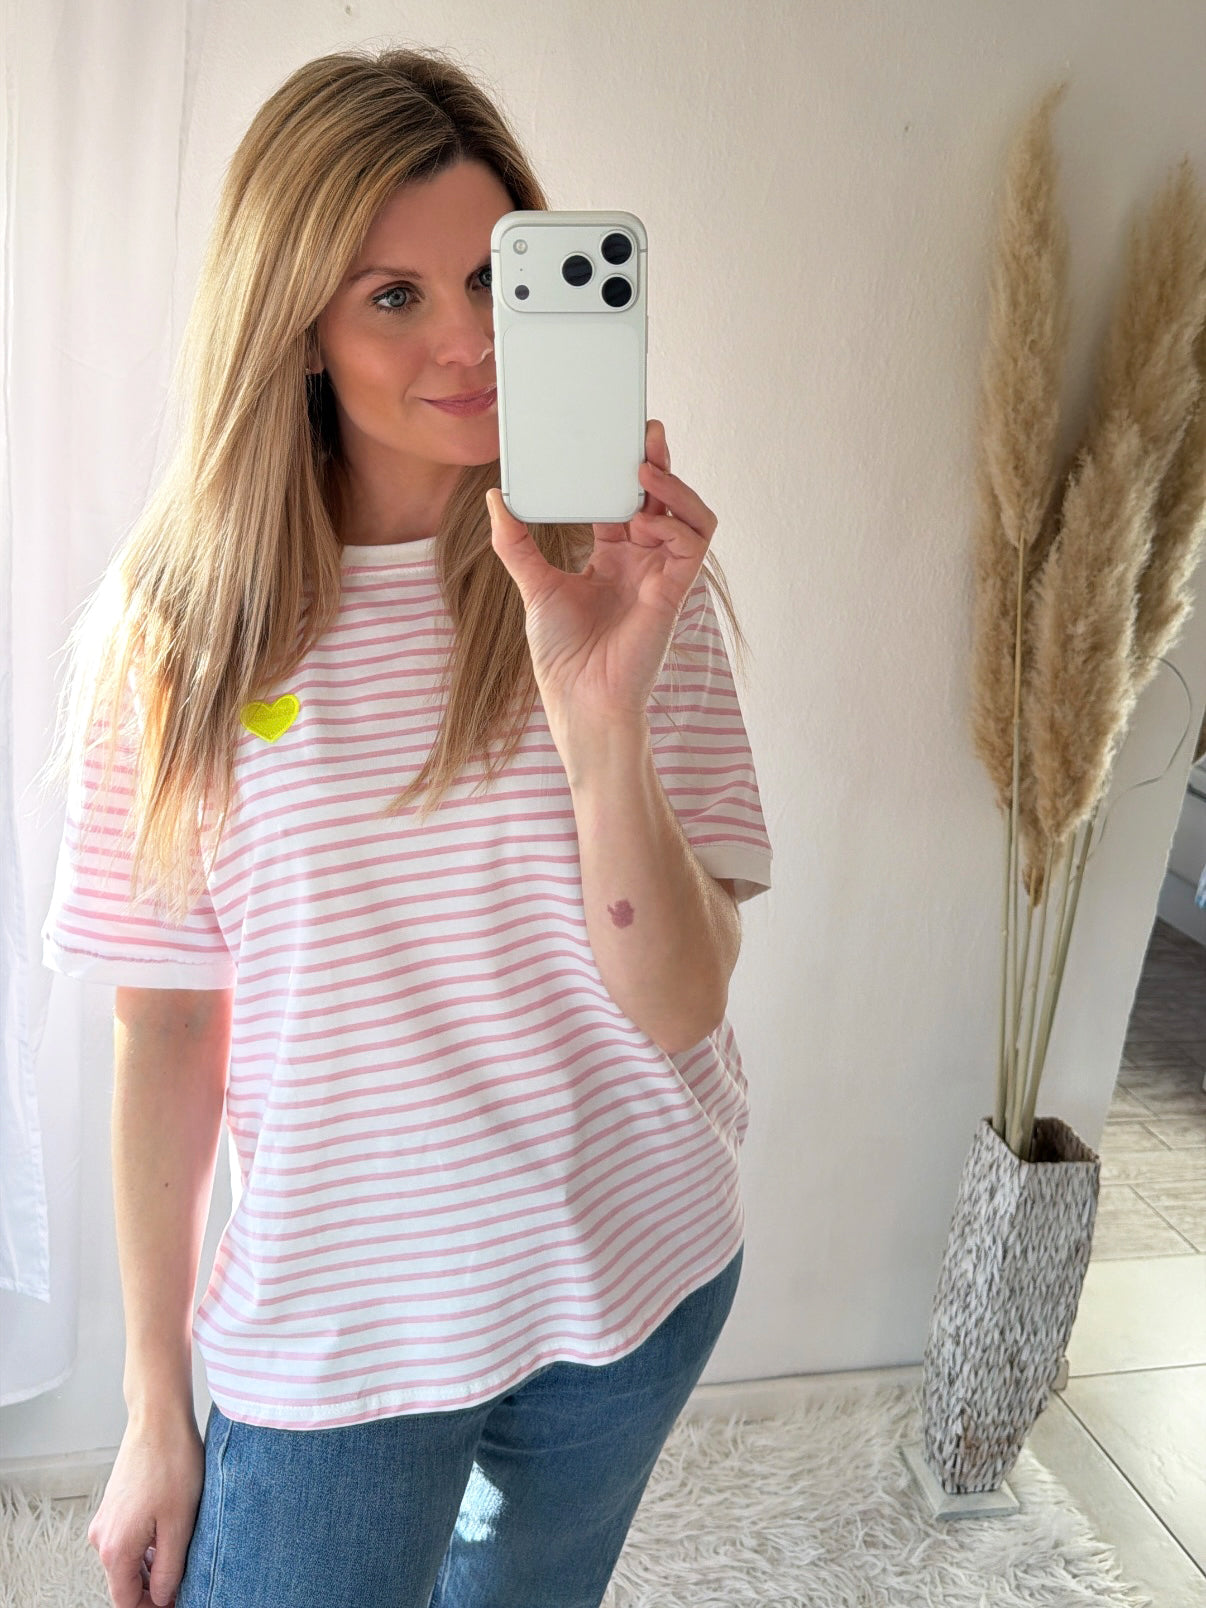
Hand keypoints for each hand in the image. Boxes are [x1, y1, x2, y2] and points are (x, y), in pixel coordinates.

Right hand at [87, 1412, 203, 1606]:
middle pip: (125, 1583)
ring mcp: (105, 1521)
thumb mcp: (179, 1525)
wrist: (158, 1419)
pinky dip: (147, 1546)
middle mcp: (101, 1539)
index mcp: (115, 1550)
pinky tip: (172, 1532)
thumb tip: (163, 1599)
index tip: (179, 1600)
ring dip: (152, 1566)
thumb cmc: (172, 1465)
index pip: (126, 1602)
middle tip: (187, 1581)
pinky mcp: (114, 1506)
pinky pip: (128, 1540)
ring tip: (184, 1553)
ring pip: (128, 1561)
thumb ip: (169, 1571)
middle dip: (153, 1589)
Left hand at [486, 419, 717, 742]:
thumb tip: (496, 497)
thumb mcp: (533, 585)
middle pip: (662, 499)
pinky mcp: (674, 592)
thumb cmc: (562, 654)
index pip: (627, 500)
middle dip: (658, 462)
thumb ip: (517, 541)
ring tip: (646, 468)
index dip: (624, 469)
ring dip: (674, 488)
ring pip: (690, 516)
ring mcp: (661, 575)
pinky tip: (645, 520)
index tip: (613, 437)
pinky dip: (674, 524)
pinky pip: (692, 545)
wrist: (580, 700)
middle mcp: (642, 562)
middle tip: (645, 429)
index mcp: (613, 559)